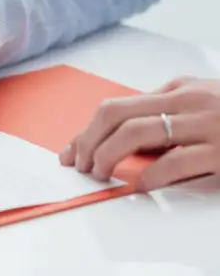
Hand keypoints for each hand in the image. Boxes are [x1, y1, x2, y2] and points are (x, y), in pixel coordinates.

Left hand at [59, 76, 219, 190]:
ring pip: (135, 132)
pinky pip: (174, 162)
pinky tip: (140, 185)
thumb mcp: (202, 104)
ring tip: (100, 174)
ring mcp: (204, 125)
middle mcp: (187, 102)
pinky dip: (149, 176)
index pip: (117, 108)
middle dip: (88, 142)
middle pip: (116, 115)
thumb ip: (165, 114)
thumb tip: (118, 136)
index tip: (71, 152)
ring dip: (107, 155)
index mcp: (178, 90)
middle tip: (80, 165)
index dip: (87, 132)